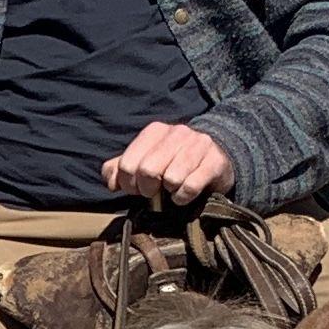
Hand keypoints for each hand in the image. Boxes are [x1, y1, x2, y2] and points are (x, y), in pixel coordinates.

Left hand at [101, 120, 232, 208]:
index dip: (128, 184)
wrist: (216, 157)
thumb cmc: (174, 162)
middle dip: (147, 189)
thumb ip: (121, 169)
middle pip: (148, 170)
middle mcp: (177, 133)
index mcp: (155, 131)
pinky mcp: (215, 161)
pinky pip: (190, 187)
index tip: (137, 189)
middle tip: (154, 192)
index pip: (128, 163)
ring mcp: (198, 145)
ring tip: (172, 189)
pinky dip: (183, 197)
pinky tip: (184, 194)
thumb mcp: (146, 160)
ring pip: (171, 178)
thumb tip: (111, 182)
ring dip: (168, 192)